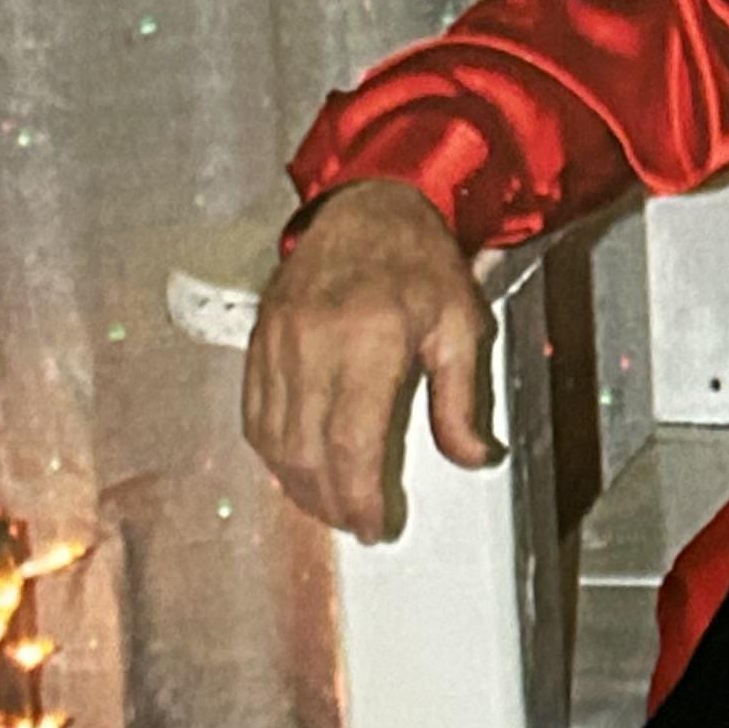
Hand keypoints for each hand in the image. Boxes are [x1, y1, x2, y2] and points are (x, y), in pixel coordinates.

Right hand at [241, 179, 500, 541]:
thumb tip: (475, 459)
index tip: (378, 525)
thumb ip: (462, 400)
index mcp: (370, 340)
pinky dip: (272, 452)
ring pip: (274, 440)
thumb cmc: (419, 260)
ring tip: (330, 506)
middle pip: (308, 451)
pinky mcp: (257, 340)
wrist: (367, 202)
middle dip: (331, 502)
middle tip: (358, 523)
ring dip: (299, 485)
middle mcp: (314, 343)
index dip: (361, 497)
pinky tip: (295, 468)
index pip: (353, 443)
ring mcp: (277, 342)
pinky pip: (253, 413)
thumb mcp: (462, 325)